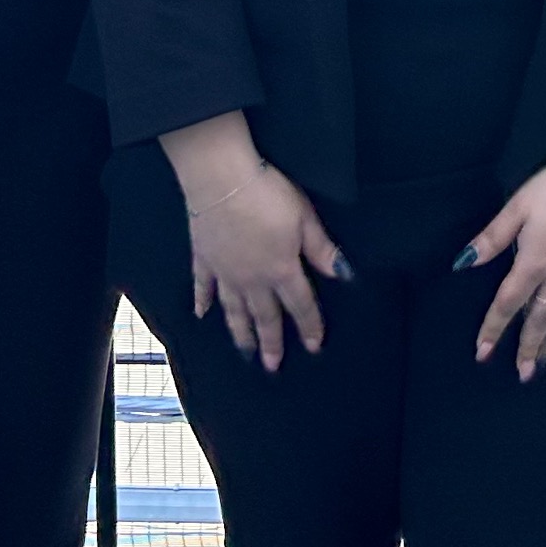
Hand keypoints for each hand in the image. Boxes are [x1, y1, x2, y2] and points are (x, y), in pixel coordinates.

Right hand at [185, 162, 344, 373]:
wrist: (222, 180)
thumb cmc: (268, 194)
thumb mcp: (305, 218)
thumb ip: (321, 249)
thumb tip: (343, 275)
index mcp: (282, 270)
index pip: (301, 305)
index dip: (310, 326)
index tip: (314, 346)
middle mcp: (253, 280)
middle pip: (265, 316)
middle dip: (272, 343)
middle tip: (273, 366)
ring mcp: (225, 272)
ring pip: (235, 311)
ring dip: (241, 333)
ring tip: (245, 352)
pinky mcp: (204, 259)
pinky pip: (203, 286)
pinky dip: (202, 302)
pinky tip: (201, 314)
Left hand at [465, 161, 545, 382]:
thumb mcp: (517, 207)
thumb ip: (492, 238)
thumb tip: (464, 262)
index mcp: (534, 264)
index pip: (509, 304)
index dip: (493, 329)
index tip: (482, 352)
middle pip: (540, 321)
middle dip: (528, 349)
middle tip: (522, 375)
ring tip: (543, 362)